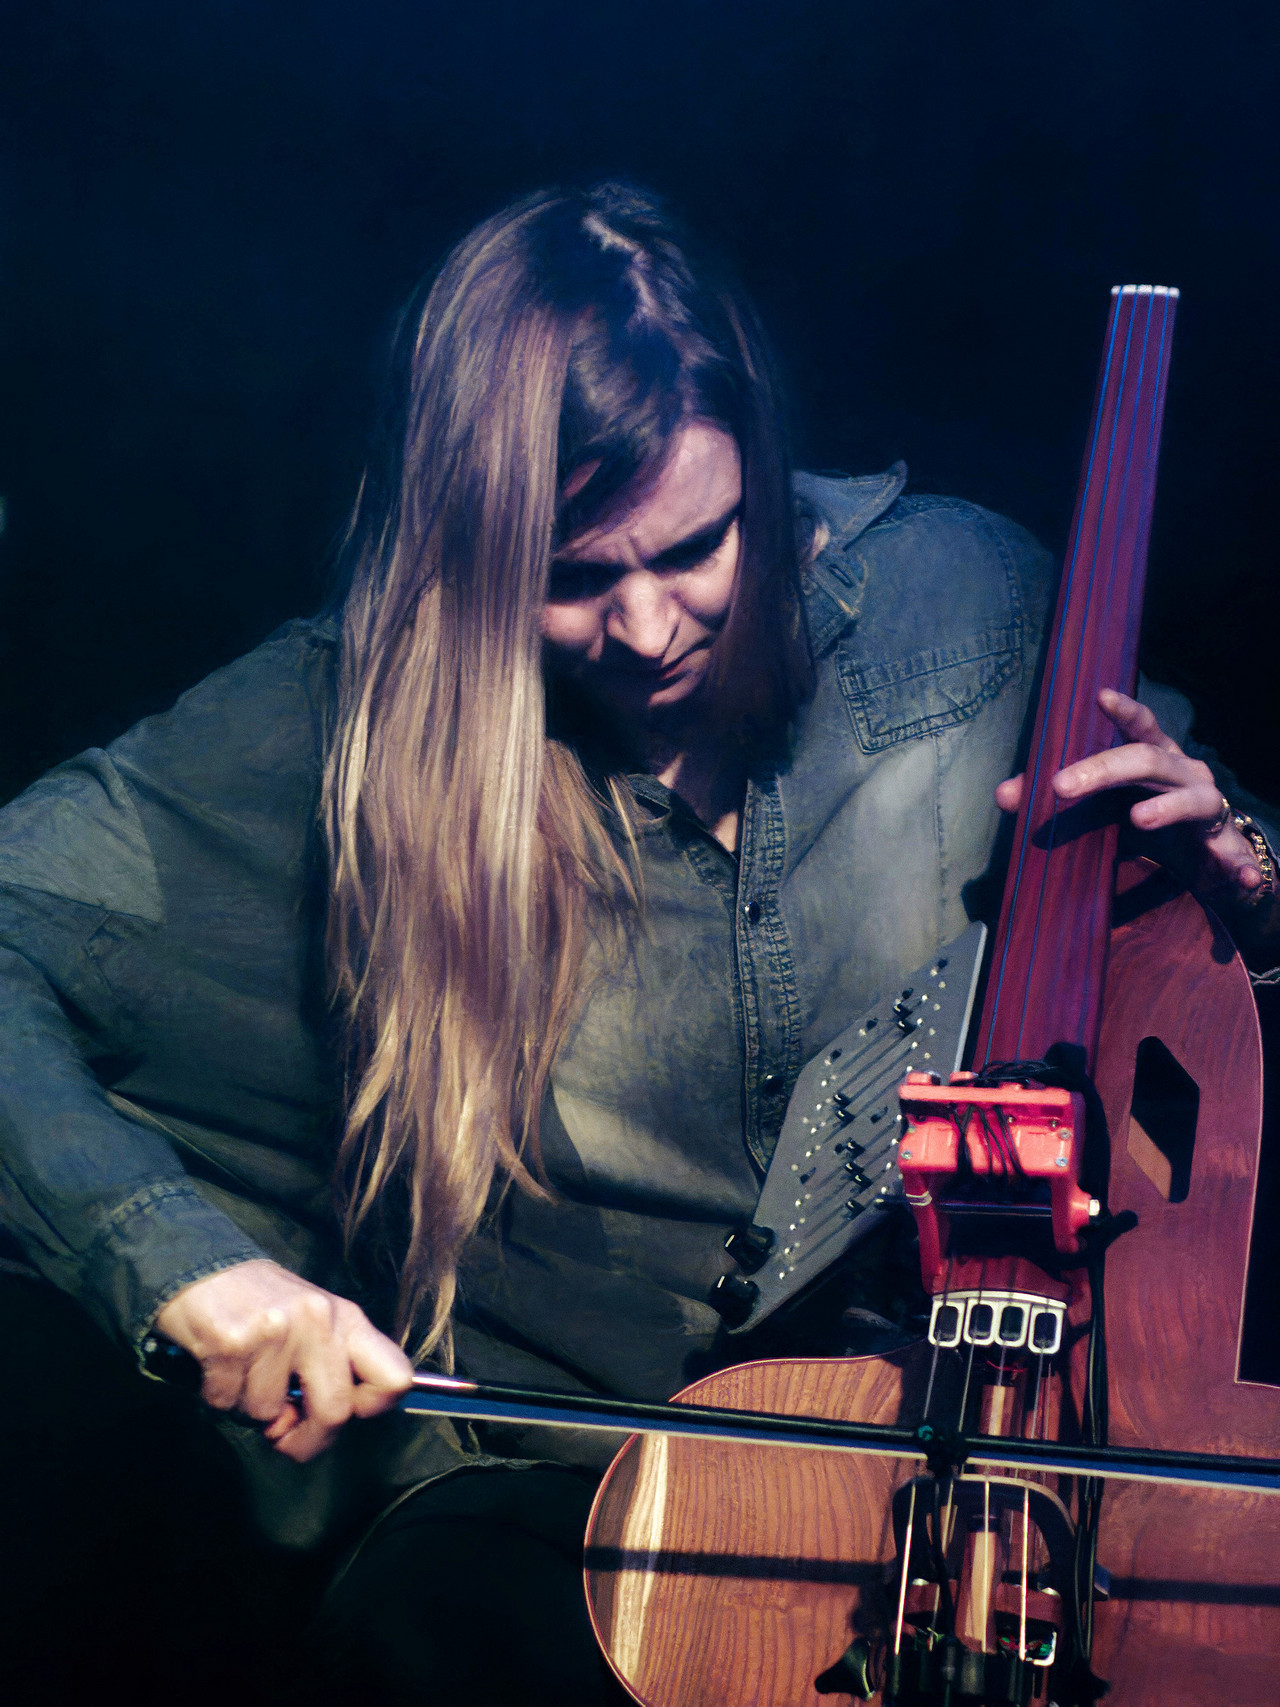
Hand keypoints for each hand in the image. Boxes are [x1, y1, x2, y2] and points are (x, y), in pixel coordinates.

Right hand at [153, 1259, 412, 1462]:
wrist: (202, 1268)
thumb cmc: (263, 1304)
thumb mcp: (313, 1323)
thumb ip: (328, 1370)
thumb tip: (320, 1430)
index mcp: (346, 1318)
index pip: (395, 1377)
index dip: (372, 1408)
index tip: (346, 1413)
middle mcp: (318, 1321)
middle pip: (335, 1412)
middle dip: (306, 1440)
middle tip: (284, 1434)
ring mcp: (275, 1331)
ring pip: (268, 1414)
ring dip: (249, 1409)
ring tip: (243, 1372)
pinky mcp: (231, 1342)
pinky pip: (228, 1404)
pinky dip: (219, 1398)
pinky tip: (220, 1366)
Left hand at [995, 688, 1269, 898]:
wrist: (1204, 856)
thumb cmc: (1147, 815)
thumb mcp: (1101, 806)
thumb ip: (1055, 797)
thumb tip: (1002, 795)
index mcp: (1153, 757)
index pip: (1138, 727)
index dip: (1123, 711)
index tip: (1099, 696)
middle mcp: (1182, 771)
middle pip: (1146, 760)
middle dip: (1103, 770)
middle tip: (1060, 786)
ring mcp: (1208, 804)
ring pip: (1192, 798)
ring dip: (1167, 808)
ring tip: (1139, 820)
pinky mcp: (1225, 842)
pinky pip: (1234, 853)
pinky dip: (1238, 864)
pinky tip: (1240, 880)